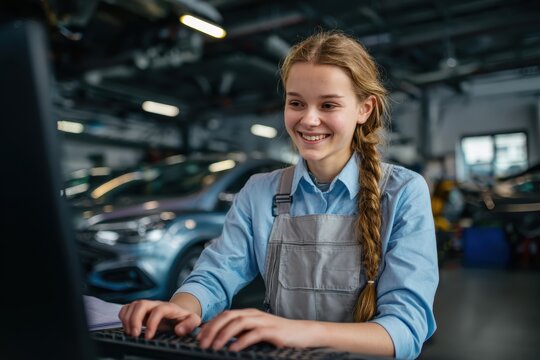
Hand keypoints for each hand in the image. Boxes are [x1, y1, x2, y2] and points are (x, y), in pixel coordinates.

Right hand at [118, 299, 200, 338]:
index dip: (152, 323)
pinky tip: (127, 327)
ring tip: (130, 333)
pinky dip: (123, 316)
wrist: (179, 312)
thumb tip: (178, 330)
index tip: (148, 336)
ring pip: (133, 305)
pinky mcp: (140, 309)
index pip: (158, 310)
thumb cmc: (184, 318)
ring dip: (128, 319)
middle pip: (142, 304)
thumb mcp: (193, 321)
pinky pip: (127, 307)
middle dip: (135, 319)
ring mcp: (147, 306)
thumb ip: (189, 325)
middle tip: (134, 335)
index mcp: (169, 307)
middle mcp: (156, 304)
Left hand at [197, 308, 313, 350]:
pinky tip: (232, 349)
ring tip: (213, 347)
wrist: (303, 334)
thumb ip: (241, 333)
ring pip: (238, 322)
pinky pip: (253, 334)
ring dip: (223, 334)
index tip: (198, 337)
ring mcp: (263, 321)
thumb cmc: (279, 335)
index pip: (224, 315)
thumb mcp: (256, 332)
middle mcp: (254, 314)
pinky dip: (241, 341)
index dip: (210, 325)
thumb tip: (221, 341)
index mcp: (248, 313)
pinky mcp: (272, 331)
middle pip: (228, 316)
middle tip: (201, 343)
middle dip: (212, 329)